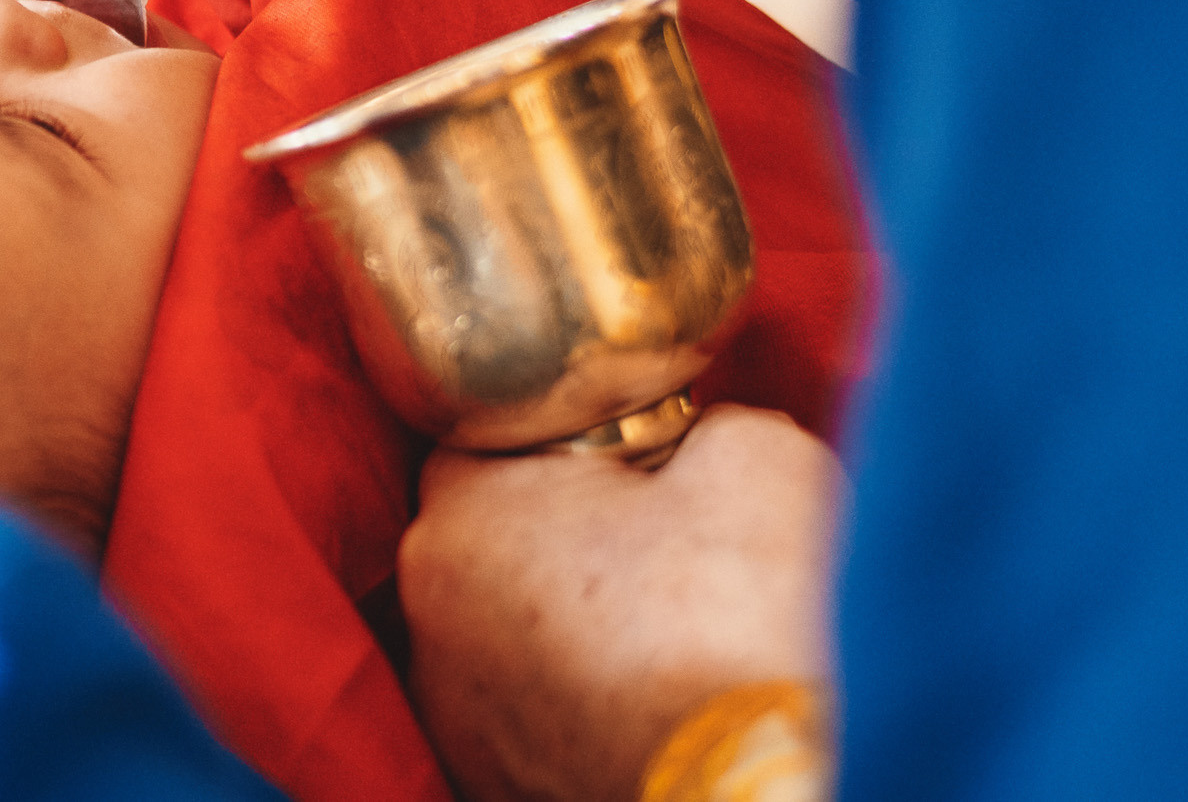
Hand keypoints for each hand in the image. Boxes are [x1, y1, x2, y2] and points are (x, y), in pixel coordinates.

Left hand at [396, 406, 839, 801]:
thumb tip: (708, 442)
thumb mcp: (758, 457)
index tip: (645, 458)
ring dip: (573, 619)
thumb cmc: (742, 621)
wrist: (756, 787)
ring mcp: (455, 710)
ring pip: (511, 627)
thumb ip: (709, 422)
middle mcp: (430, 612)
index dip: (577, 436)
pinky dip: (580, 695)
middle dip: (573, 529)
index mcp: (462, 512)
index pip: (494, 436)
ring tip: (667, 633)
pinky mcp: (492, 781)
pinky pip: (531, 707)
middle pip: (500, 533)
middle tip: (666, 546)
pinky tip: (649, 696)